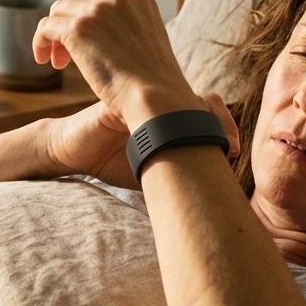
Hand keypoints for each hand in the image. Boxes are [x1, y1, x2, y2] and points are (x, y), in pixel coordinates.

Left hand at [33, 0, 203, 128]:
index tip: (84, 31)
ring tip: (60, 60)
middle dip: (69, 20)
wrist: (155, 97)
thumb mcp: (148, 40)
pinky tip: (44, 60)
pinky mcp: (77, 28)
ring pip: (58, 11)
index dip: (85, 8)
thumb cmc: (155, 83)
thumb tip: (100, 34)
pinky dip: (41, 42)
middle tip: (69, 51)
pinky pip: (45, 27)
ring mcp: (96, 10)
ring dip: (55, 34)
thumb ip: (127, 27)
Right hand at [45, 93, 241, 189]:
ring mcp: (137, 98)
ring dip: (198, 118)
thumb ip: (176, 178)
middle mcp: (157, 100)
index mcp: (168, 112)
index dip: (224, 126)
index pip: (207, 109)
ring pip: (178, 100)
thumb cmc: (111, 161)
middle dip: (218, 121)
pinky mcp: (115, 102)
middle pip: (200, 101)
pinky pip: (143, 104)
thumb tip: (210, 207)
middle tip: (231, 147)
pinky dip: (160, 119)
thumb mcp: (150, 171)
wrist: (71, 152)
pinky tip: (172, 136)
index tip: (234, 151)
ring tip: (210, 142)